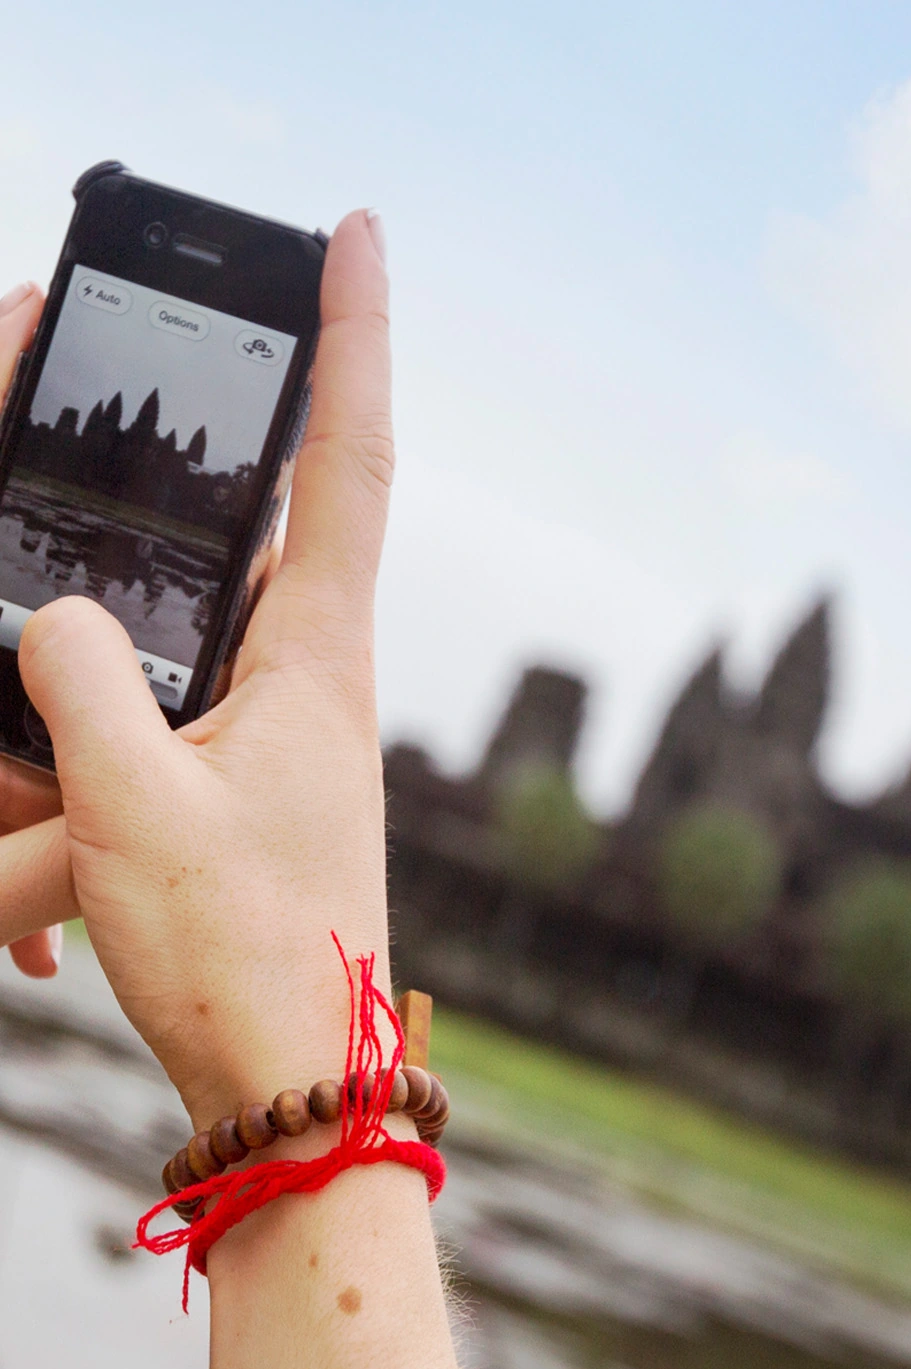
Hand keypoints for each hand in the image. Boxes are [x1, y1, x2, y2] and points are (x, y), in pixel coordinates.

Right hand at [0, 211, 392, 1126]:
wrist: (301, 1089)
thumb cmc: (245, 957)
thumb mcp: (130, 808)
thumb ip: (77, 683)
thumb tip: (59, 621)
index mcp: (317, 661)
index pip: (347, 461)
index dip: (353, 338)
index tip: (354, 237)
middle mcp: (313, 687)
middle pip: (243, 550)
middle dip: (173, 529)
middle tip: (115, 591)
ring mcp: (283, 747)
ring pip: (184, 658)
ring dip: (108, 690)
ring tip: (70, 805)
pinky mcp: (247, 802)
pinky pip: (164, 736)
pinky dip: (100, 752)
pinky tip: (55, 814)